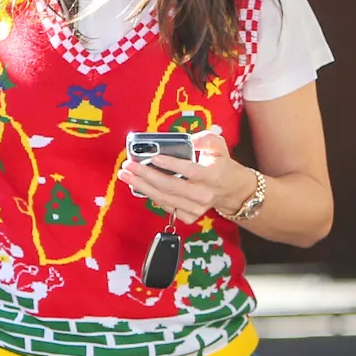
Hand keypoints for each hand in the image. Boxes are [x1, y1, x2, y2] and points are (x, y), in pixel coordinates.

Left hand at [117, 128, 253, 225]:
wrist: (229, 189)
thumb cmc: (219, 164)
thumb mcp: (218, 145)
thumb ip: (205, 138)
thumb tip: (189, 139)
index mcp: (212, 176)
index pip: (189, 170)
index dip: (171, 164)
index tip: (154, 157)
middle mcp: (204, 194)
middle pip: (171, 186)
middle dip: (146, 175)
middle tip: (128, 165)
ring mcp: (196, 208)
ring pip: (164, 198)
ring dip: (142, 186)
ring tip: (126, 174)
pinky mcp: (190, 216)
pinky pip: (166, 206)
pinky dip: (151, 195)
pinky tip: (139, 185)